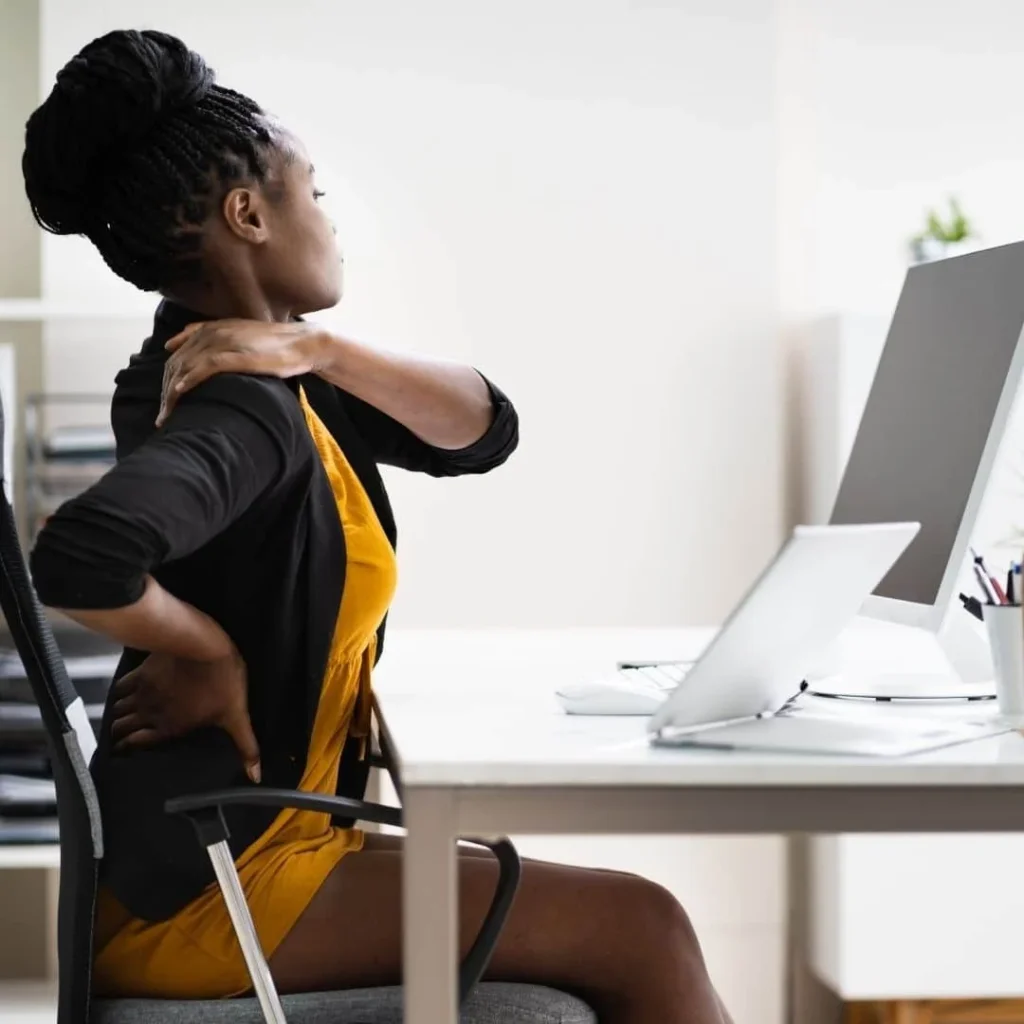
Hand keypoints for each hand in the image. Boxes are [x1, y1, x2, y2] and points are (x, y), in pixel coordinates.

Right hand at [110, 648, 260, 782]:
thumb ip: (245, 746)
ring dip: (118, 714)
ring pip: (119, 708)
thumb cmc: (221, 681)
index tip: (120, 753)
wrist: (202, 646)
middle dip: (118, 734)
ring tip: (119, 718)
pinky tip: (123, 691)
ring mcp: (143, 691)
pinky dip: (119, 692)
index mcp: (169, 727)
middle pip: (122, 727)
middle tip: (118, 737)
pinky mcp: (142, 670)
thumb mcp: (237, 715)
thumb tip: (255, 775)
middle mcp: (150, 712)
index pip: (137, 744)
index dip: (126, 749)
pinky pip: (121, 685)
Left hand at [157, 319, 327, 425]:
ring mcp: (223, 342)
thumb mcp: (242, 340)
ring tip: (168, 415)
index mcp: (210, 329)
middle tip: (163, 417)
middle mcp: (212, 333)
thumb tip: (197, 359)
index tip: (165, 402)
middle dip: (165, 392)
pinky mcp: (236, 354)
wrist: (303, 343)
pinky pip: (204, 367)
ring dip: (172, 393)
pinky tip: (180, 393)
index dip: (167, 379)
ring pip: (186, 366)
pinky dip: (189, 380)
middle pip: (176, 364)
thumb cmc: (275, 346)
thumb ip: (218, 344)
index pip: (177, 355)